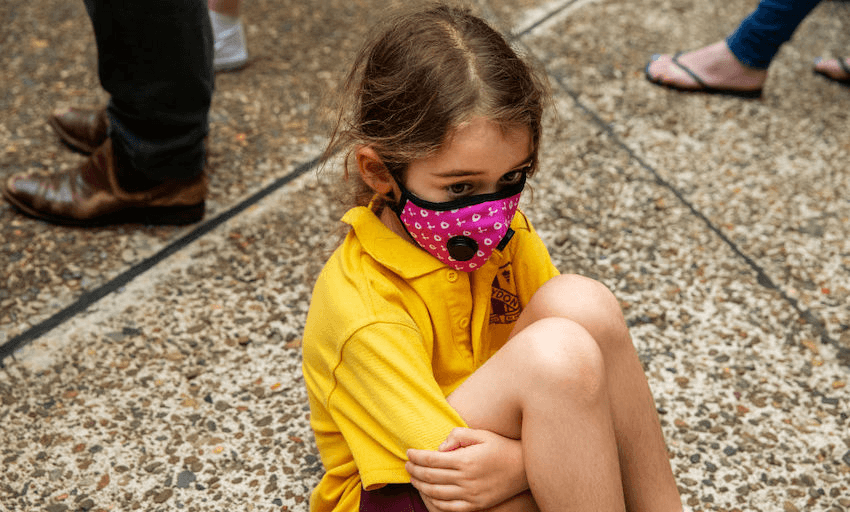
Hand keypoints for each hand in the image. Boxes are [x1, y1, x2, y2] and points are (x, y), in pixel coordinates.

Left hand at [405, 428, 526, 511]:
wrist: (524, 468)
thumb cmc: (501, 446)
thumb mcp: (481, 434)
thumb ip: (458, 435)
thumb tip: (440, 446)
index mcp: (466, 459)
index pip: (431, 459)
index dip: (416, 456)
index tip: (408, 452)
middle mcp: (466, 479)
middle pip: (430, 477)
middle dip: (414, 471)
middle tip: (406, 465)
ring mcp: (471, 494)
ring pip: (436, 493)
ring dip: (420, 486)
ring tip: (413, 479)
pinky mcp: (476, 505)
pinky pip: (449, 507)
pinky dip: (434, 502)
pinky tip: (428, 494)